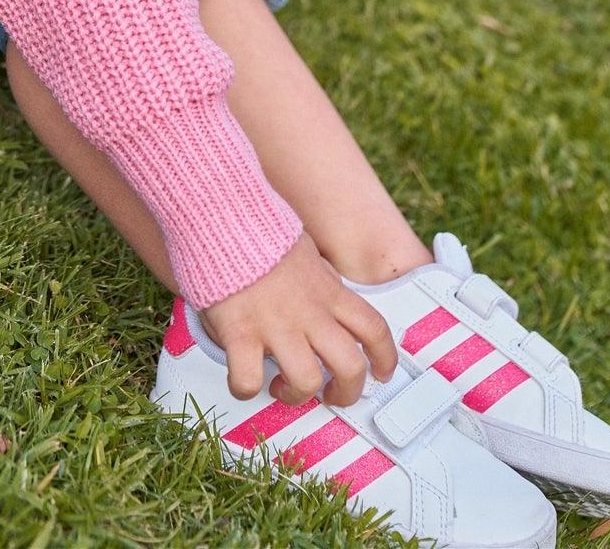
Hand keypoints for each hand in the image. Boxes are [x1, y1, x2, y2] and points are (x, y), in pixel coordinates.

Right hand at [198, 229, 396, 409]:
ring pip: (306, 381)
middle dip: (346, 392)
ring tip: (280, 385)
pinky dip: (245, 389)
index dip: (386, 358)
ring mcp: (275, 324)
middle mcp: (308, 311)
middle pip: (350, 367)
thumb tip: (329, 292)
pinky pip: (249, 381)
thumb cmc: (259, 232)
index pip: (374, 329)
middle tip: (330, 395)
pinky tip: (242, 378)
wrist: (223, 215)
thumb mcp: (305, 252)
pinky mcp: (240, 332)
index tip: (382, 373)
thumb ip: (320, 279)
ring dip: (295, 395)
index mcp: (327, 291)